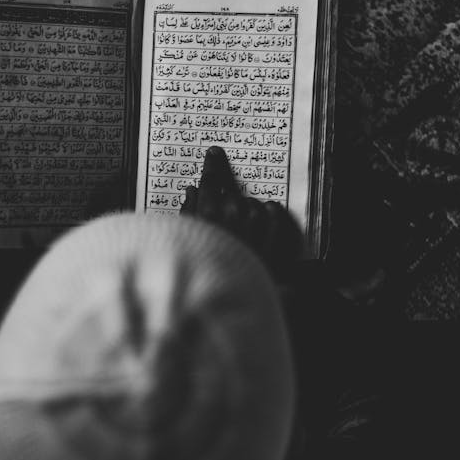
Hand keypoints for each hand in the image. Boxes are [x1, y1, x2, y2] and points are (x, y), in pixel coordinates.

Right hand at [180, 146, 302, 282]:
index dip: (212, 165)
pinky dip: (271, 214)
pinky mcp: (274, 242)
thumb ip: (187, 213)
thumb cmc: (200, 272)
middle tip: (224, 221)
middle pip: (232, 196)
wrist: (221, 305)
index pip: (210, 181)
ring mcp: (255, 229)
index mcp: (206, 214)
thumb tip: (192, 192)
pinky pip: (274, 215)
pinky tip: (266, 218)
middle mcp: (232, 216)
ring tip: (241, 231)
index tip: (215, 153)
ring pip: (254, 205)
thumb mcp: (184, 241)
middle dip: (228, 204)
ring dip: (248, 212)